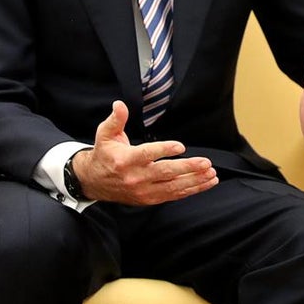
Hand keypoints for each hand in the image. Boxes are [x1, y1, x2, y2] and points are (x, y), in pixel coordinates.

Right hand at [73, 100, 217, 204]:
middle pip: (165, 173)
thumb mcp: (105, 134)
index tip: (181, 146)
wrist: (93, 182)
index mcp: (125, 160)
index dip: (164, 150)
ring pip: (173, 187)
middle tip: (206, 163)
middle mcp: (135, 177)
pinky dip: (192, 190)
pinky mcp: (150, 198)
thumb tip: (120, 104)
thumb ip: (116, 119)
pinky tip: (207, 182)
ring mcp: (143, 190)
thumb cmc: (104, 154)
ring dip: (194, 181)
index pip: (147, 154)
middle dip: (187, 168)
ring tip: (211, 173)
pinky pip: (174, 195)